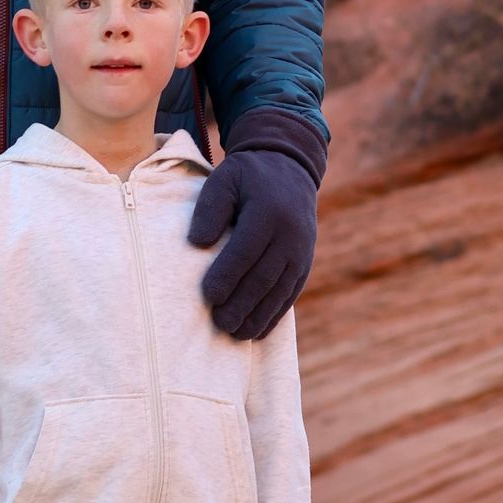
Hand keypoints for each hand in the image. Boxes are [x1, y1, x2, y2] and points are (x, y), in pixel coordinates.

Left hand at [189, 111, 326, 339]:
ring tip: (235, 334)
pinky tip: (257, 331)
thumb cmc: (247, 176)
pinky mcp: (305, 264)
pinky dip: (274, 314)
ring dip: (258, 316)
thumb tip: (197, 243)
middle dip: (242, 304)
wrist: (290, 168)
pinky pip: (290, 294)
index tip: (208, 296)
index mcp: (268, 212)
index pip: (246, 251)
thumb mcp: (224, 179)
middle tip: (219, 324)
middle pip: (264, 277)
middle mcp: (291, 235)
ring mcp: (301, 251)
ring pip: (280, 291)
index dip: (228, 276)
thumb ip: (210, 209)